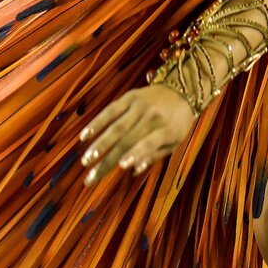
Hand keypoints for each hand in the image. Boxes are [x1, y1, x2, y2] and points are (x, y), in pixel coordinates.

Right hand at [78, 84, 195, 185]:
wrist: (182, 89)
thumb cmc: (177, 122)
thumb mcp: (174, 141)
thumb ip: (155, 155)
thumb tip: (134, 170)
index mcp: (167, 130)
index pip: (149, 143)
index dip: (136, 153)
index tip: (121, 166)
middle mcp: (153, 117)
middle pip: (127, 140)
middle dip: (107, 160)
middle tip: (92, 177)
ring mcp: (140, 106)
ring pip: (116, 126)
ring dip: (99, 144)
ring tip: (86, 160)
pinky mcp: (130, 97)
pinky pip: (110, 110)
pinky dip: (97, 123)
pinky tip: (85, 136)